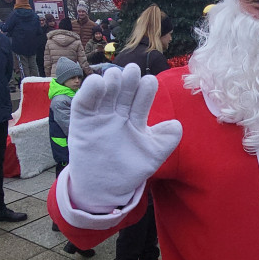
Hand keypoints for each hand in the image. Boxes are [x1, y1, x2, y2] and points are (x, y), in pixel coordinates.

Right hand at [67, 64, 181, 212]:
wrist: (105, 189)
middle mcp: (117, 113)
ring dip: (110, 82)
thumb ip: (166, 141)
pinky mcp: (82, 121)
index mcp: (134, 118)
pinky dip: (89, 91)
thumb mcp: (152, 157)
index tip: (149, 81)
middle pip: (123, 92)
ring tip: (115, 75)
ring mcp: (99, 116)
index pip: (141, 99)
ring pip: (104, 93)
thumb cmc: (130, 170)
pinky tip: (96, 82)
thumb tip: (176, 125)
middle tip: (133, 70)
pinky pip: (84, 103)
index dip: (145, 90)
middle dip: (128, 81)